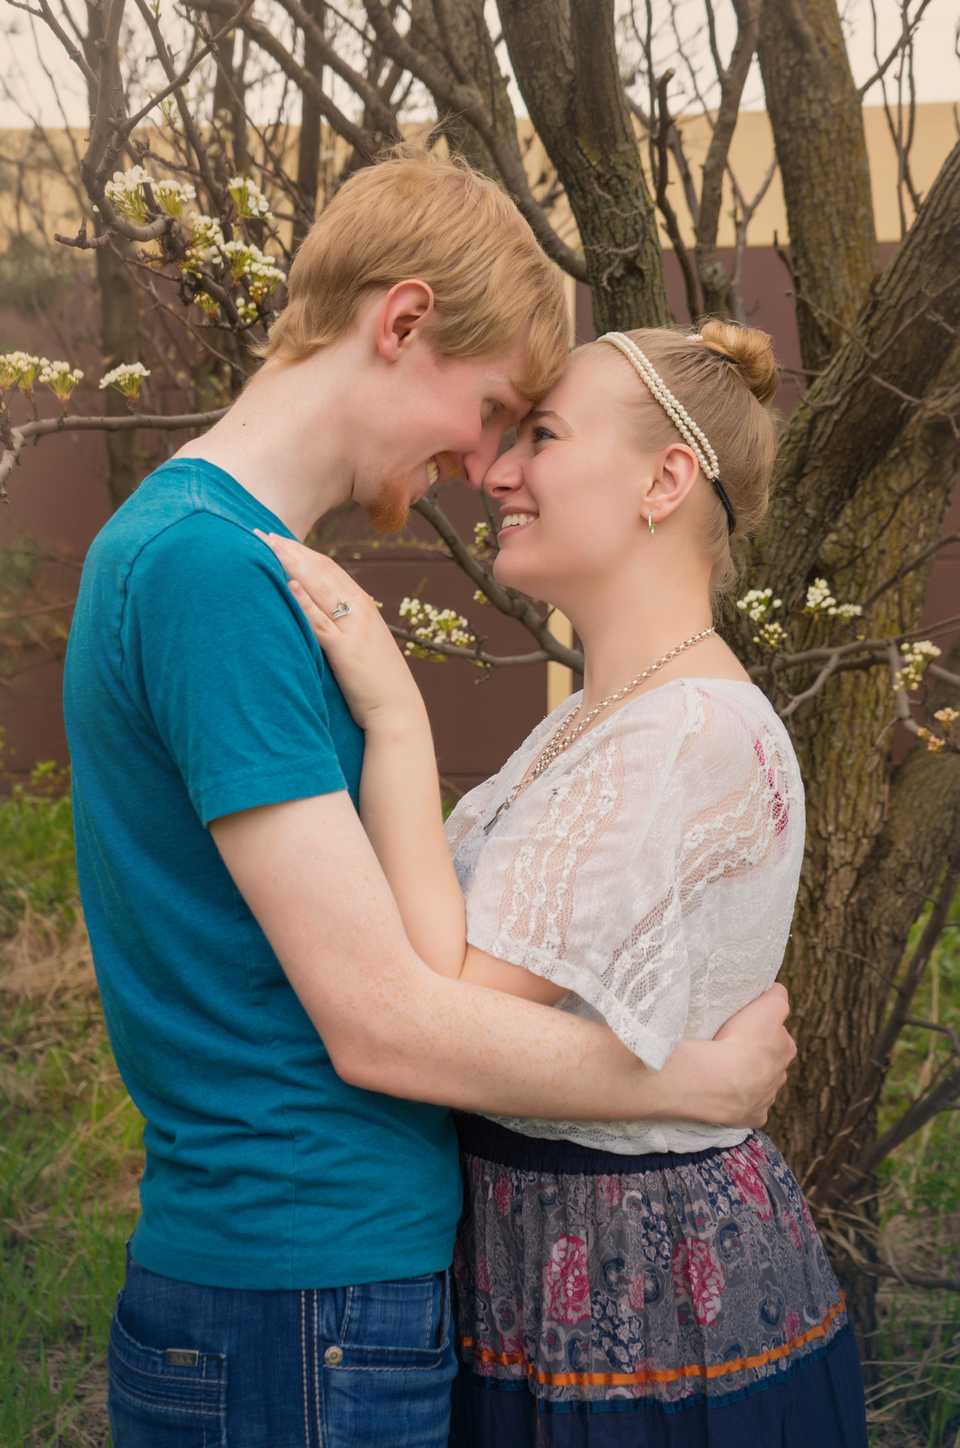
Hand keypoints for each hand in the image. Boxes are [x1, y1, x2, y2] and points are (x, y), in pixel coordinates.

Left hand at [255, 532, 423, 729]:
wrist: (397, 709)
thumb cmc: (376, 681)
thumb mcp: (361, 644)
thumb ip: (342, 624)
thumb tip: (316, 613)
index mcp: (363, 605)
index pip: (328, 568)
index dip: (301, 551)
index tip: (276, 539)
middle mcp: (360, 609)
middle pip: (320, 570)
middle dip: (289, 550)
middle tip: (260, 533)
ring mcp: (353, 628)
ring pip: (318, 587)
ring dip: (290, 564)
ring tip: (264, 547)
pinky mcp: (345, 650)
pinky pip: (320, 621)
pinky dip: (303, 601)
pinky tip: (285, 585)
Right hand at [711, 983, 796, 1126]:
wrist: (719, 1079)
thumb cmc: (742, 1040)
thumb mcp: (767, 1005)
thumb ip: (777, 996)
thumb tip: (779, 991)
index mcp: (786, 1050)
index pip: (778, 1037)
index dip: (762, 1031)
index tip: (745, 1028)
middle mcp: (781, 1076)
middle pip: (769, 1063)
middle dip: (756, 1058)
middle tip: (732, 1048)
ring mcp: (766, 1099)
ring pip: (758, 1086)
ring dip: (746, 1079)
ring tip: (723, 1071)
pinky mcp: (751, 1116)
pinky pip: (746, 1108)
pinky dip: (738, 1102)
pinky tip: (724, 1094)